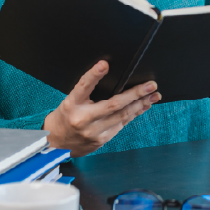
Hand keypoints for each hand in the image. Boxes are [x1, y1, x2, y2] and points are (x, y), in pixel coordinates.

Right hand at [43, 61, 160, 156]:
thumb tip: (111, 74)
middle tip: (150, 85)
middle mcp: (83, 119)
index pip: (83, 86)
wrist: (55, 144)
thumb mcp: (71, 100)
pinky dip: (134, 114)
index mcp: (71, 104)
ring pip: (122, 116)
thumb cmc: (66, 116)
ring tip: (154, 95)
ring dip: (141, 104)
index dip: (94, 75)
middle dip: (135, 94)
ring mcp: (93, 132)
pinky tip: (143, 106)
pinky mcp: (101, 140)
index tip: (104, 64)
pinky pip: (121, 125)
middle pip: (113, 104)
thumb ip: (88, 90)